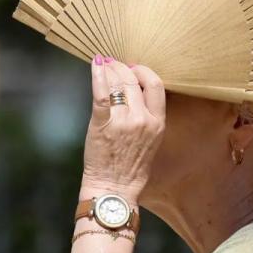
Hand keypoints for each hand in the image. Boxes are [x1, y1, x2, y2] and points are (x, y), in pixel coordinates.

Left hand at [80, 56, 166, 203]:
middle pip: (133, 80)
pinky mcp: (102, 124)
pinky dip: (97, 76)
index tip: (133, 69)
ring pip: (117, 83)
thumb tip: (133, 93)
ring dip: (109, 70)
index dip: (143, 71)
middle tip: (112, 64)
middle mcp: (142, 119)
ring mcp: (122, 121)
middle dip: (121, 68)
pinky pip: (101, 94)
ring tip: (103, 64)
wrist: (114, 188)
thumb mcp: (150, 140)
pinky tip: (95, 65)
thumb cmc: (131, 168)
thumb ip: (146, 117)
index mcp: (157, 122)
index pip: (155, 84)